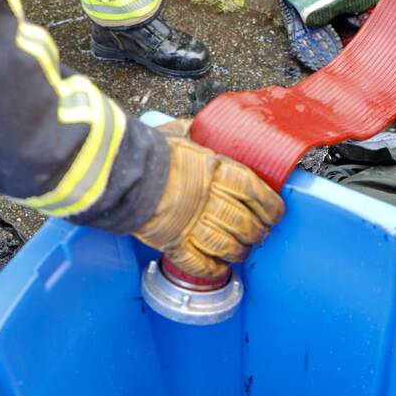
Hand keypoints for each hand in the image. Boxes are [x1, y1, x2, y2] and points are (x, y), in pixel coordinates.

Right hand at [134, 129, 283, 278]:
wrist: (119, 173)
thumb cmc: (148, 152)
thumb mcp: (176, 134)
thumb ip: (192, 133)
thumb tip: (196, 126)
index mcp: (215, 171)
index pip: (254, 191)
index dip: (270, 206)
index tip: (275, 214)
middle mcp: (209, 199)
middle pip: (244, 222)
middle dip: (257, 232)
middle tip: (261, 235)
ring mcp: (192, 224)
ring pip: (227, 245)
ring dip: (239, 251)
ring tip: (242, 252)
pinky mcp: (174, 243)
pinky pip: (200, 263)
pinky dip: (213, 269)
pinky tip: (221, 268)